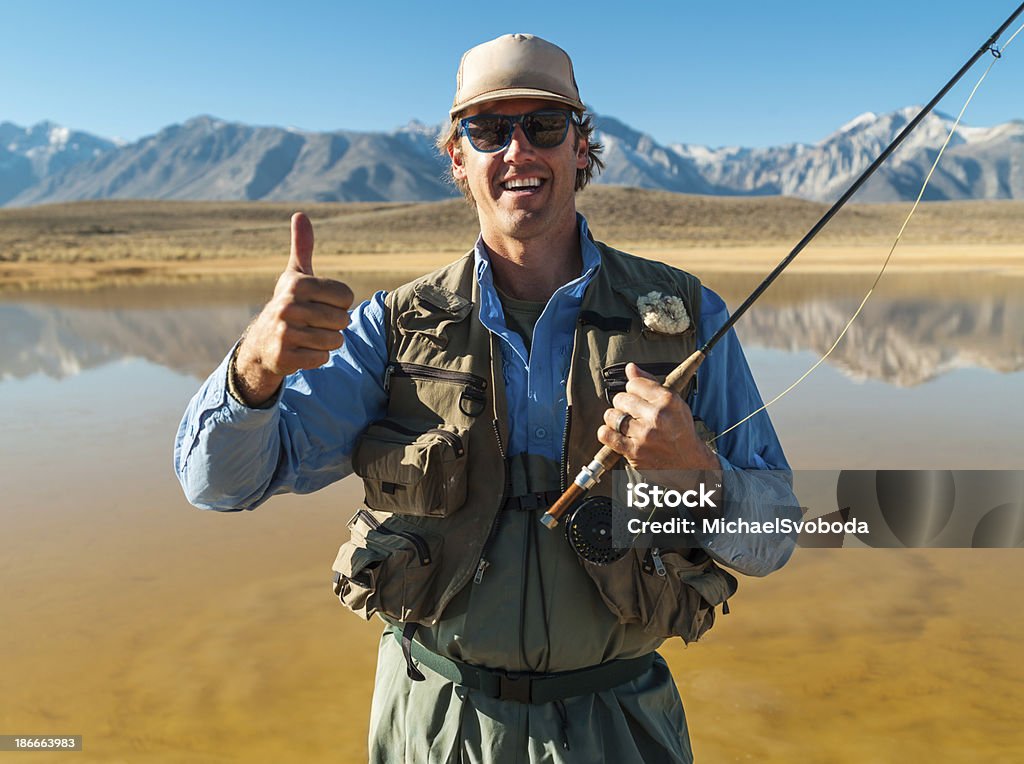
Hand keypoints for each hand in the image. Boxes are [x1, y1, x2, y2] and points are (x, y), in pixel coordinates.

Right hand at [233, 212, 353, 405]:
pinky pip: (322, 359)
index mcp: (297, 284)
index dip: (340, 304)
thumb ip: (302, 247)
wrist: (262, 343)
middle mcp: (288, 307)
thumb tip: (300, 214)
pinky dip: (316, 357)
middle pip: (342, 320)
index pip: (346, 297)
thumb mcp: (294, 276)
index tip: (321, 304)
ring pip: (334, 341)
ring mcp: (285, 333)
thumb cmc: (288, 304)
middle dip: (334, 325)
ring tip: (308, 336)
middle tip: (314, 323)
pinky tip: (301, 350)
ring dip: (326, 342)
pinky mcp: (285, 357)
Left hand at [597, 363, 719, 471]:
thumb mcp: (673, 402)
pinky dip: (607, 432)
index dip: (633, 390)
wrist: (688, 463)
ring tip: (626, 424)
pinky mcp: (634, 452)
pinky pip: (606, 435)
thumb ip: (649, 383)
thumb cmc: (680, 430)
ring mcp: (644, 435)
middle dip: (624, 404)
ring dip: (615, 419)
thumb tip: (630, 368)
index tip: (638, 396)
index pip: (634, 383)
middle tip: (633, 413)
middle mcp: (656, 416)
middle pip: (621, 399)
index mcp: (667, 400)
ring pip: (611, 416)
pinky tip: (615, 433)